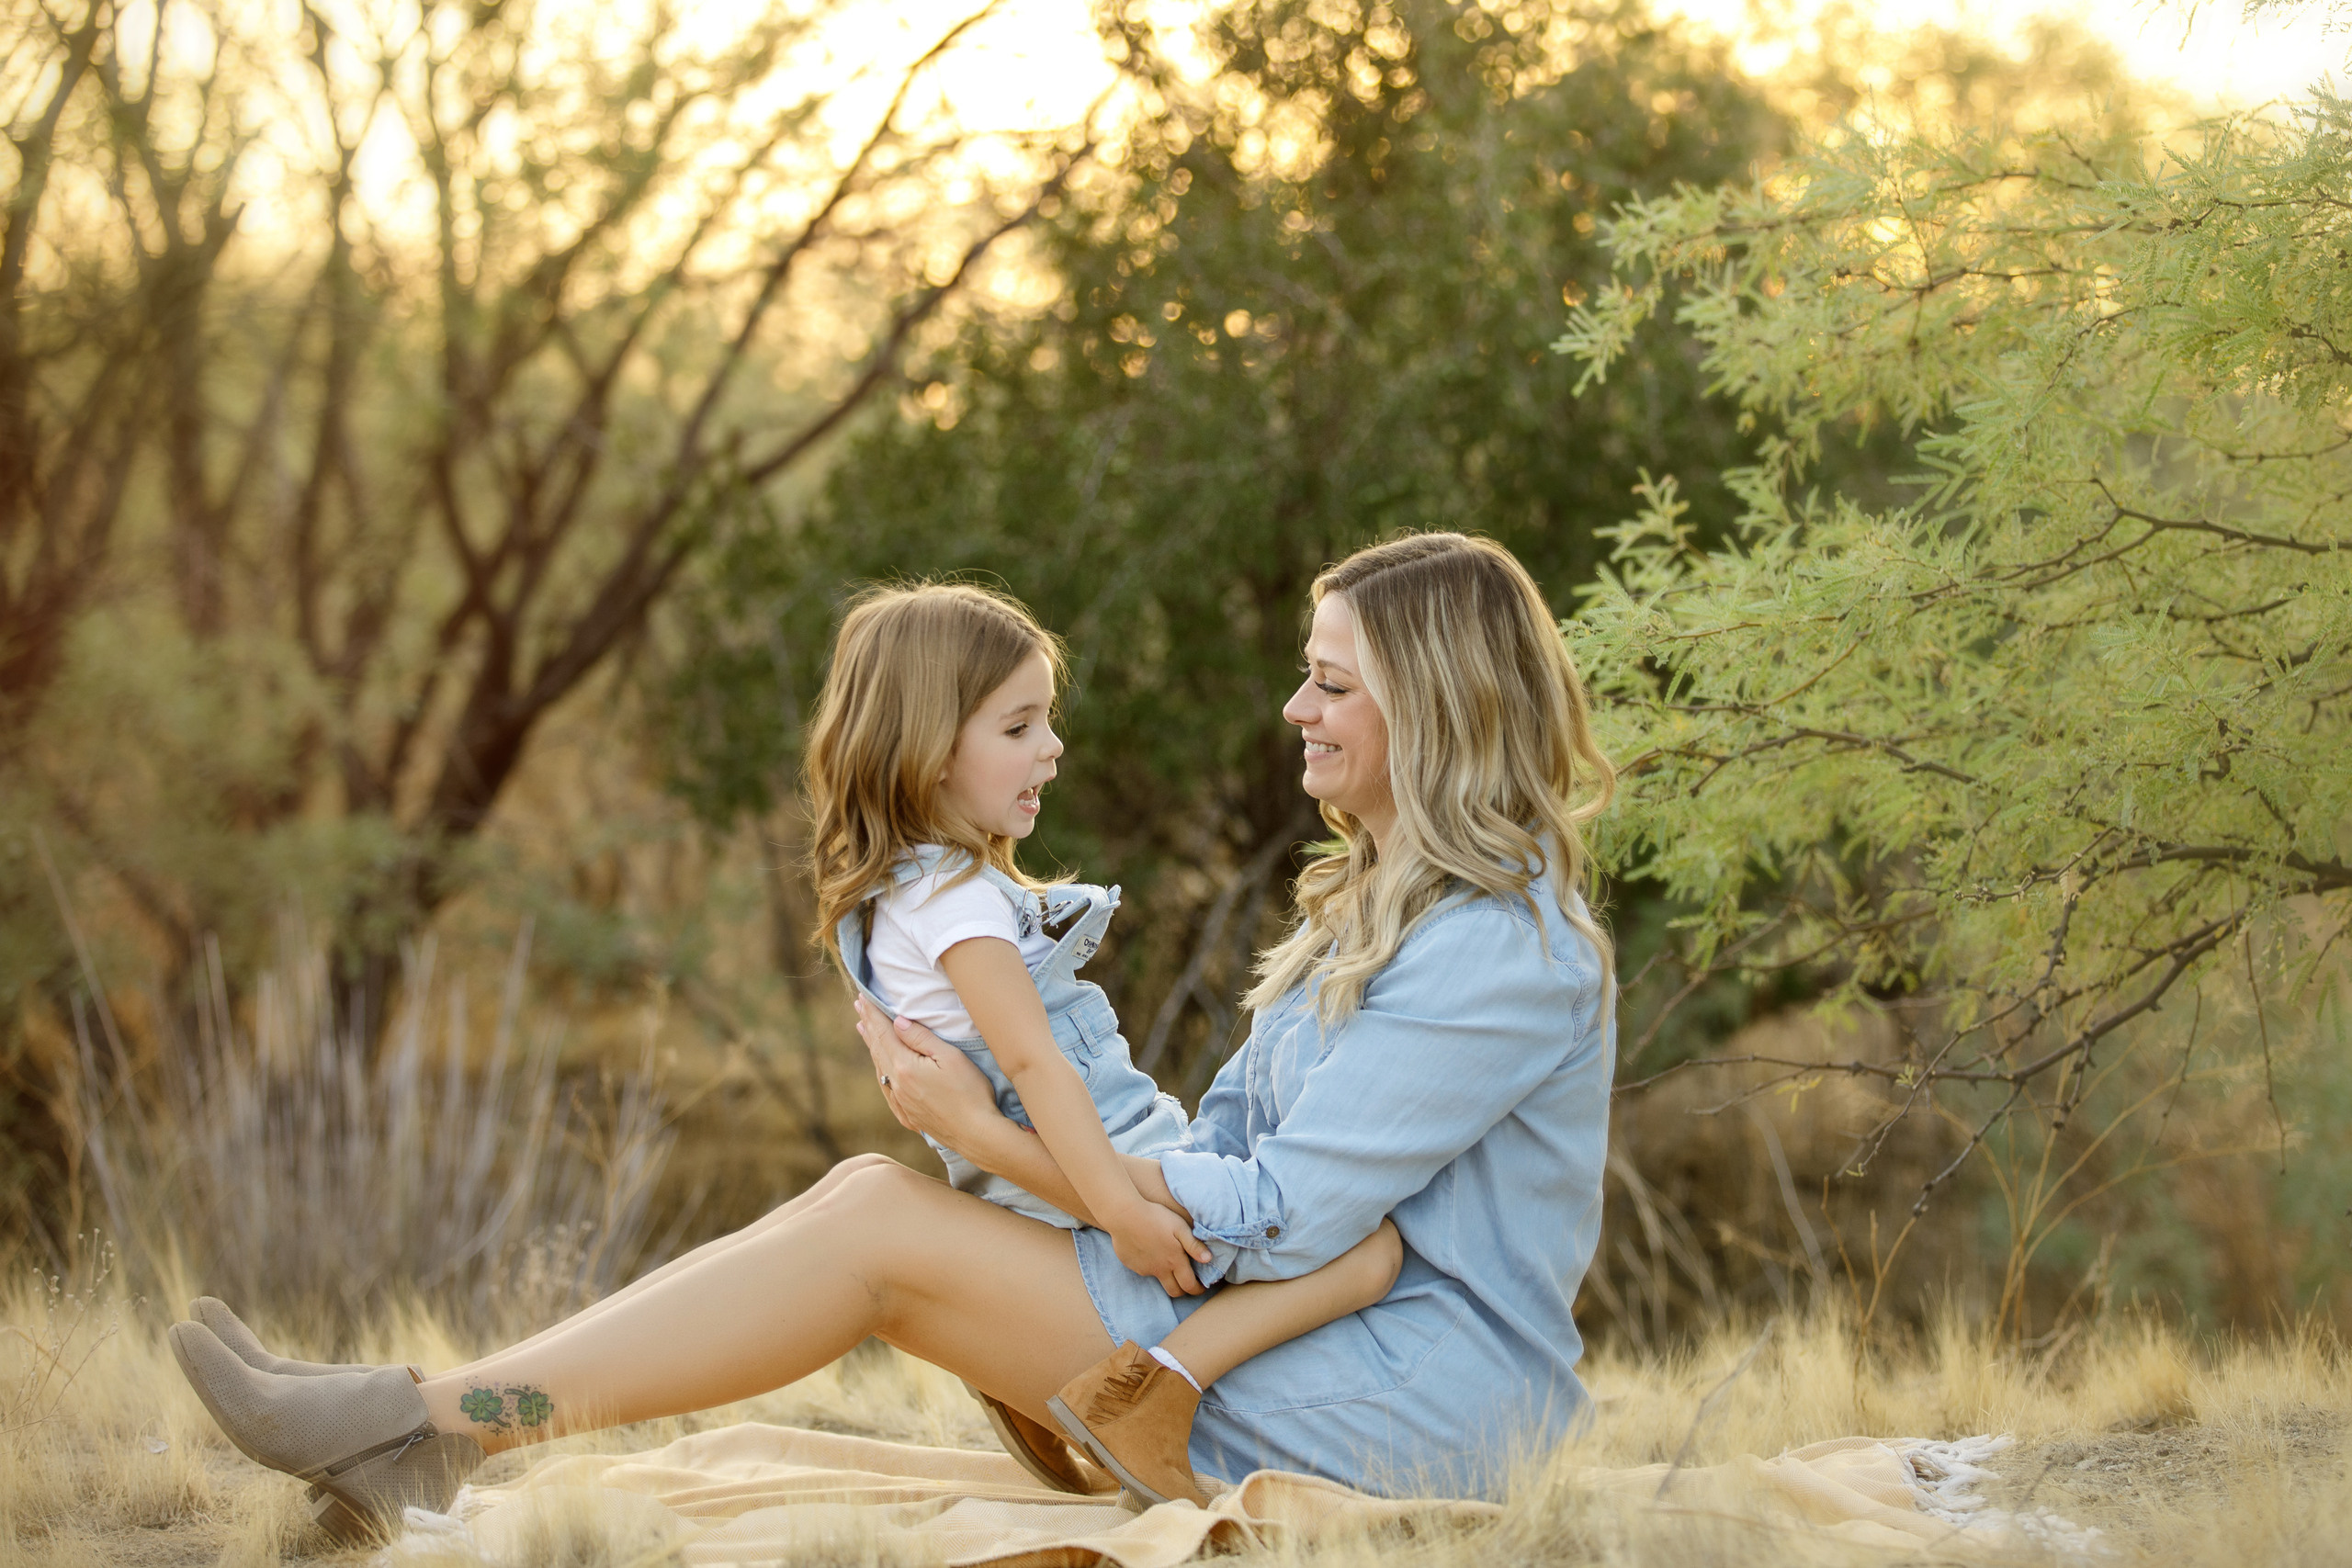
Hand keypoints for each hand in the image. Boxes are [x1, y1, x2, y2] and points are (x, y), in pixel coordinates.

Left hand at [853, 997, 996, 1146]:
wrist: (977, 1135)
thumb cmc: (970, 1092)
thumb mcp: (950, 1057)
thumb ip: (921, 1038)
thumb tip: (896, 1022)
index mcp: (905, 1067)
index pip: (884, 1033)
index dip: (873, 1015)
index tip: (862, 999)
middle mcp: (897, 1086)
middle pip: (879, 1050)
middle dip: (869, 1027)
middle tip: (859, 1009)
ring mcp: (902, 1103)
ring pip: (881, 1070)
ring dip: (873, 1049)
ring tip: (866, 1033)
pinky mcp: (910, 1116)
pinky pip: (888, 1090)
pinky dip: (882, 1073)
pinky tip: (882, 1071)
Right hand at [1109, 1200, 1212, 1298]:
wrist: (1124, 1215)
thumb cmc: (1155, 1217)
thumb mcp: (1179, 1227)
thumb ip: (1194, 1245)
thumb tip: (1208, 1259)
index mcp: (1174, 1261)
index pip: (1189, 1286)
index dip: (1198, 1289)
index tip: (1202, 1287)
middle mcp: (1159, 1270)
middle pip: (1174, 1291)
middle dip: (1183, 1290)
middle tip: (1188, 1281)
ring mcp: (1144, 1269)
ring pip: (1158, 1279)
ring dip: (1166, 1276)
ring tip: (1167, 1259)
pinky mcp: (1132, 1265)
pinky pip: (1144, 1269)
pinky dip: (1149, 1264)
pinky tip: (1148, 1249)